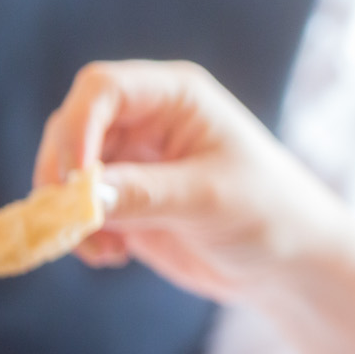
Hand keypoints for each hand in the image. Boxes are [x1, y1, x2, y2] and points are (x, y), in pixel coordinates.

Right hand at [34, 60, 351, 303]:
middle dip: (64, 176)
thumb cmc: (269, 212)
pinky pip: (77, 209)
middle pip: (72, 128)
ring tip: (105, 250)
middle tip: (74, 223)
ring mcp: (134, 160)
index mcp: (177, 96)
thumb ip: (143, 194)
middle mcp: (149, 119)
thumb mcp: (208, 199)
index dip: (77, 127)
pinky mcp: (125, 201)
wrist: (290, 264)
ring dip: (70, 212)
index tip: (75, 180)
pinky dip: (80, 233)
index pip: (103, 89)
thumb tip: (78, 194)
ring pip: (67, 172)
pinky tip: (113, 256)